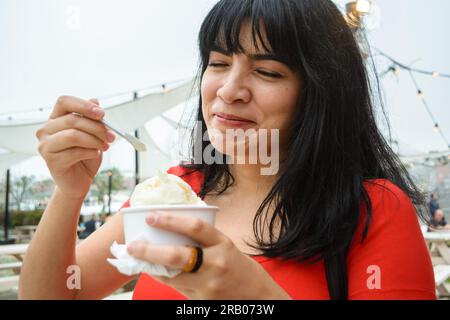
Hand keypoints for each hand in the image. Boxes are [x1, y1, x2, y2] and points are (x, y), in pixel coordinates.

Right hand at [36, 96, 114, 199]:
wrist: (79, 180)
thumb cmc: (85, 155)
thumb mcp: (93, 135)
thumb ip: (92, 119)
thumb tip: (95, 100)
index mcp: (55, 119)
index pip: (64, 102)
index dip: (83, 105)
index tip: (102, 114)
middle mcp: (46, 130)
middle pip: (73, 119)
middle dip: (97, 127)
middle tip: (111, 136)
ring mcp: (45, 146)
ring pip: (74, 135)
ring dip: (95, 140)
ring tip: (105, 146)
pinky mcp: (51, 161)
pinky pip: (75, 152)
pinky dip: (91, 152)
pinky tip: (95, 154)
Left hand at [126, 211, 291, 299]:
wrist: (258, 298)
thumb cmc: (242, 270)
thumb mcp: (228, 248)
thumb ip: (205, 241)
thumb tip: (175, 229)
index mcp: (223, 245)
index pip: (195, 227)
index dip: (171, 220)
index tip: (151, 216)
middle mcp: (215, 264)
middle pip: (177, 256)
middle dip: (150, 250)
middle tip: (133, 245)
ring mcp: (207, 285)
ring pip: (170, 275)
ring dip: (150, 266)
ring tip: (137, 257)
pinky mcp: (200, 300)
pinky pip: (176, 287)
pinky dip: (162, 277)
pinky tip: (153, 270)